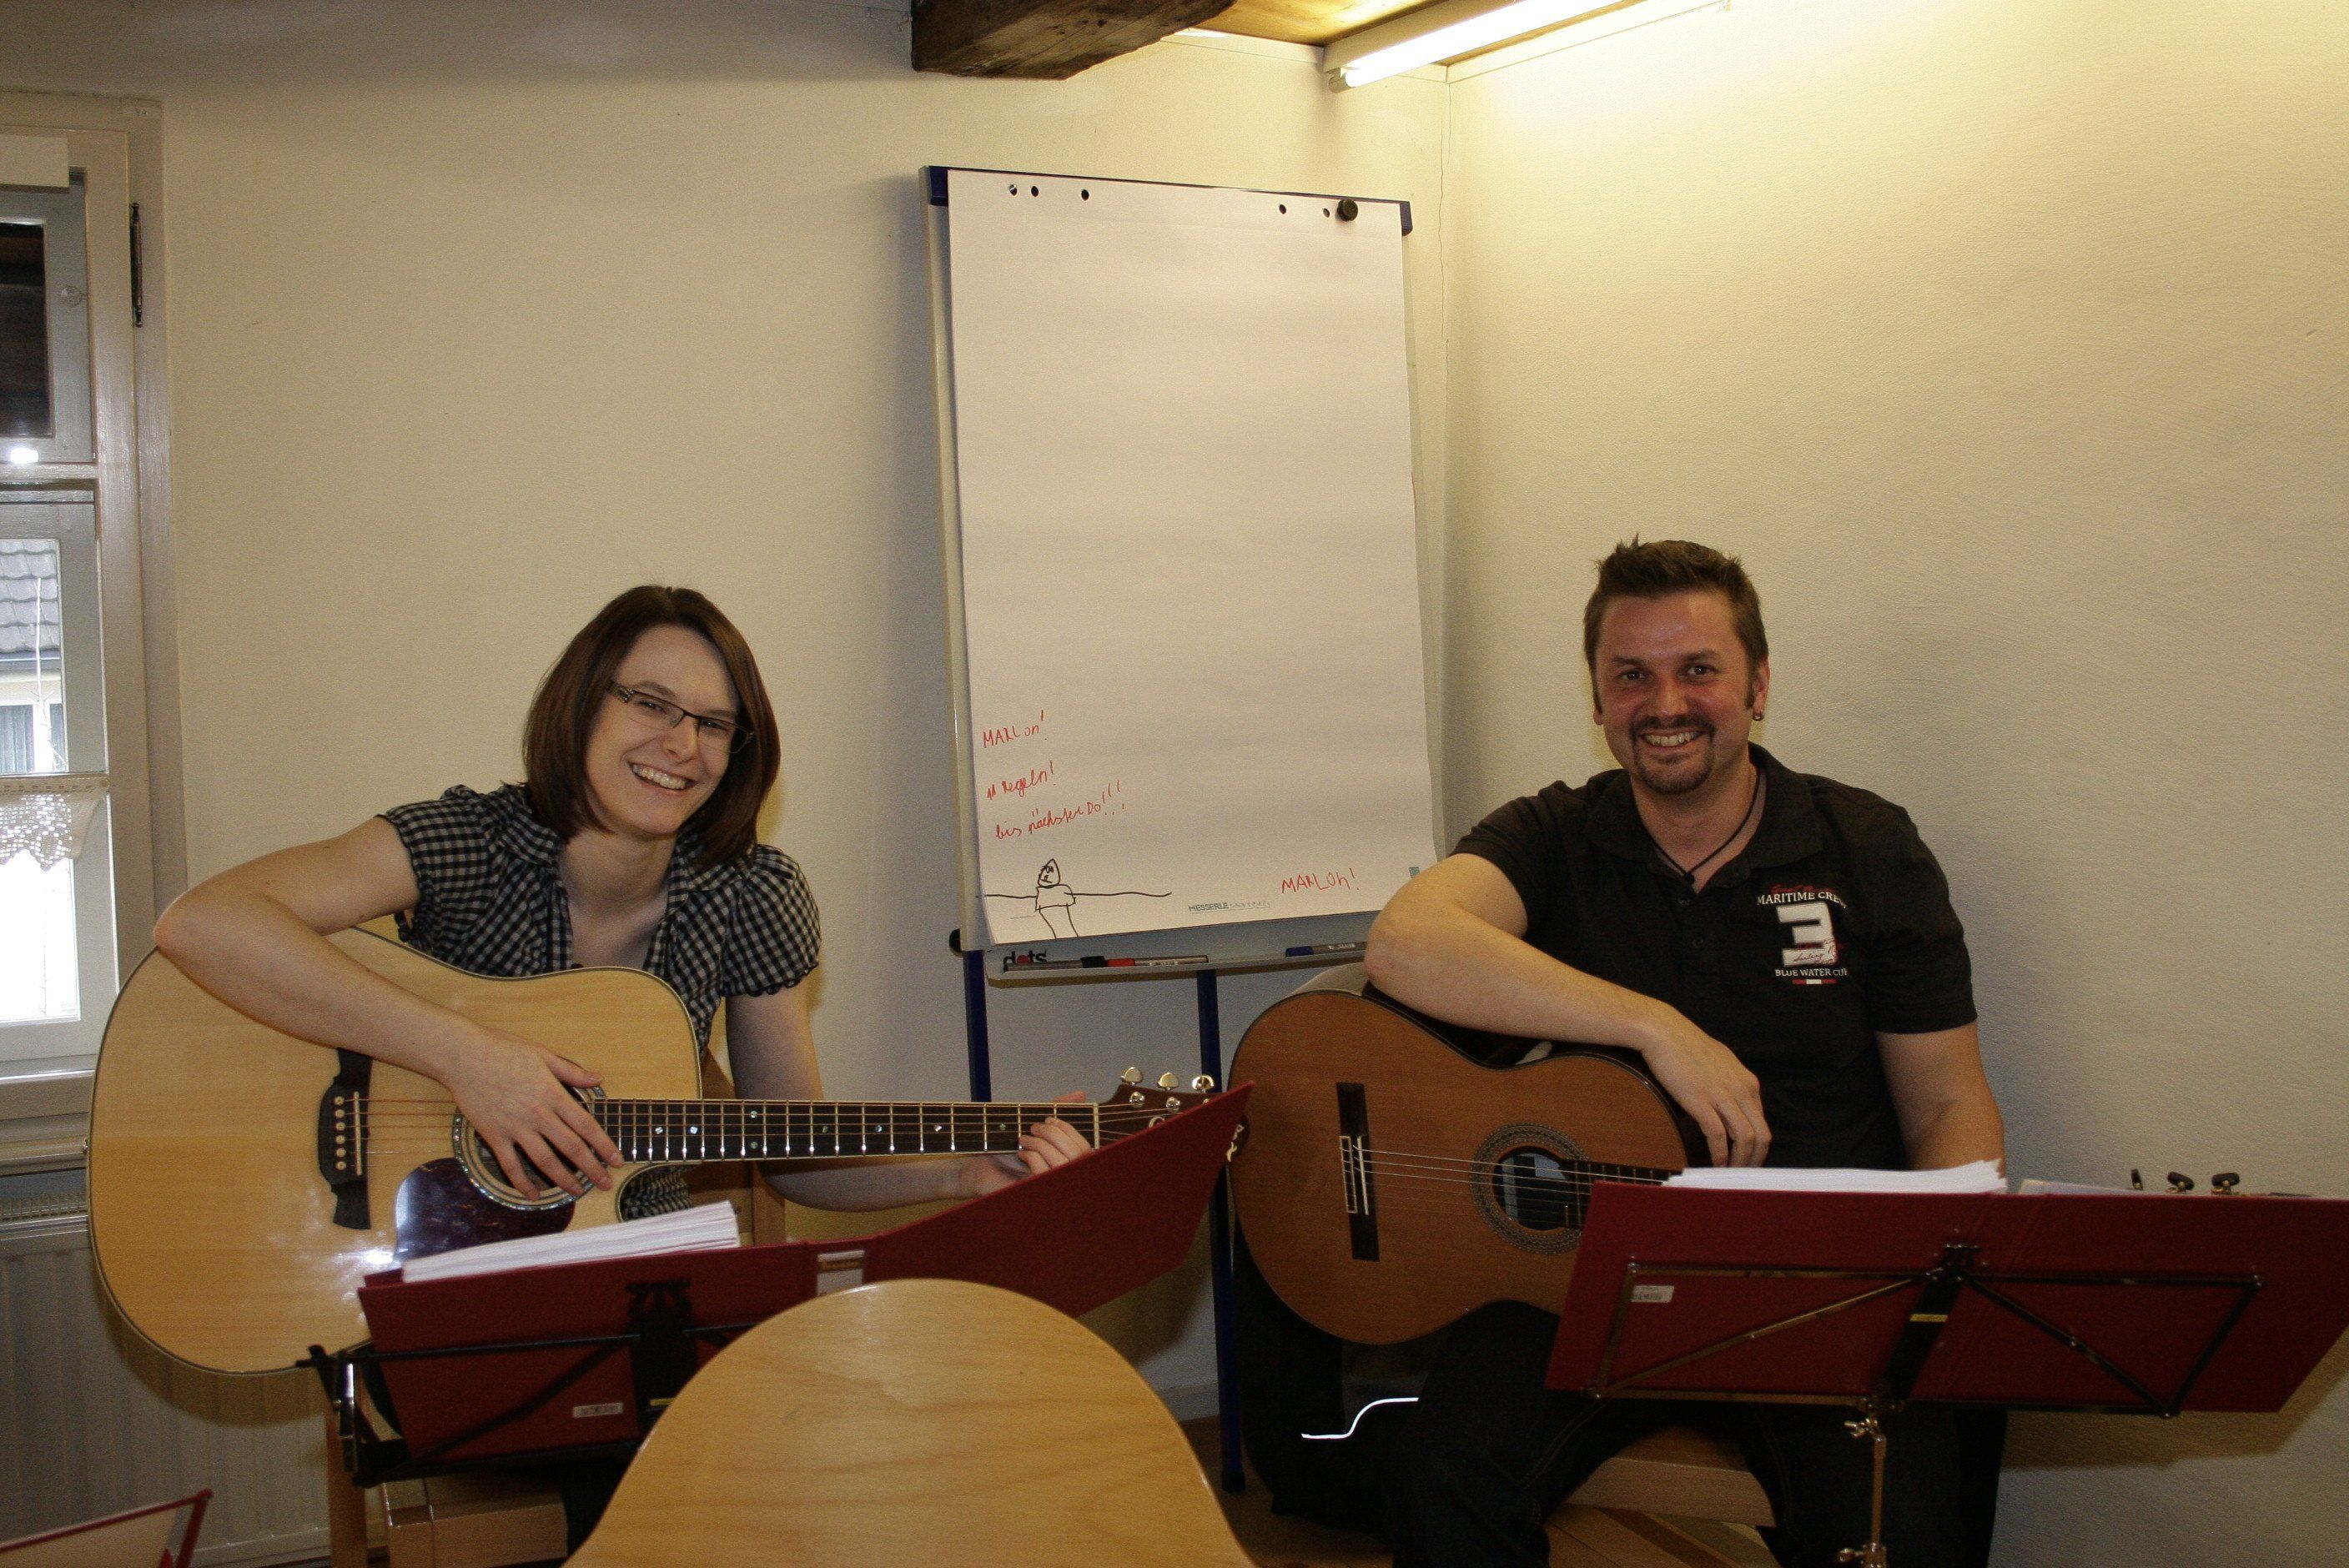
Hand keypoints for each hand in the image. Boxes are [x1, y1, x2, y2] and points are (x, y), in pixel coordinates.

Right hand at [438, 1028, 623, 1198]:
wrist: (463, 1055)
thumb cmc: (503, 1050)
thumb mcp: (542, 1055)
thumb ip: (572, 1071)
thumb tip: (598, 1078)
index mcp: (553, 1094)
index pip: (586, 1126)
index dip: (604, 1146)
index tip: (617, 1160)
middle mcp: (538, 1114)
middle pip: (571, 1147)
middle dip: (591, 1169)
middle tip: (605, 1184)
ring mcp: (515, 1127)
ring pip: (545, 1160)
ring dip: (563, 1179)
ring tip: (577, 1192)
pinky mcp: (493, 1135)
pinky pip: (510, 1165)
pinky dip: (522, 1182)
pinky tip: (533, 1195)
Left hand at [961, 1090, 1091, 1197]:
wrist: (978, 1167)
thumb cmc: (1006, 1147)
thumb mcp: (1034, 1125)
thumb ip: (1058, 1109)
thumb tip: (1081, 1094)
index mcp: (1067, 1161)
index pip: (1084, 1147)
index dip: (1068, 1129)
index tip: (1048, 1120)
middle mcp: (1063, 1176)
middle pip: (1076, 1153)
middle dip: (1053, 1134)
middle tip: (1033, 1128)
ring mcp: (1050, 1185)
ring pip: (1060, 1163)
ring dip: (1039, 1144)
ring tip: (1023, 1139)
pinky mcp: (1035, 1191)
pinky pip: (1041, 1171)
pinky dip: (1031, 1156)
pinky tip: (1021, 1155)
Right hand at [1638, 1016, 1770, 1167]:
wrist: (1665, 1032)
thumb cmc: (1688, 1045)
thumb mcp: (1722, 1062)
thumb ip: (1732, 1084)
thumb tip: (1732, 1103)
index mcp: (1748, 1083)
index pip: (1763, 1123)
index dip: (1758, 1146)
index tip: (1747, 1159)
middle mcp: (1741, 1090)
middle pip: (1761, 1135)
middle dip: (1755, 1159)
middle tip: (1743, 1173)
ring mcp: (1722, 1096)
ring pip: (1744, 1138)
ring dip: (1739, 1161)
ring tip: (1729, 1173)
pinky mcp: (1701, 1101)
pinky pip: (1718, 1135)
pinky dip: (1719, 1154)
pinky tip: (1715, 1162)